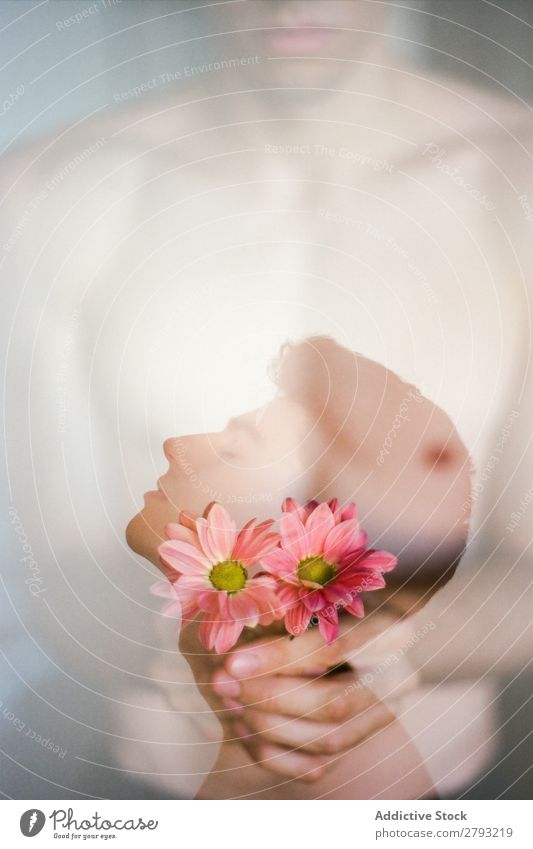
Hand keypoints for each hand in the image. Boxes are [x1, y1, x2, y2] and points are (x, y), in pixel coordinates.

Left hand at [211, 614, 399, 781]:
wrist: (388, 634)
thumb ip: (291, 613)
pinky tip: (246, 731)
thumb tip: (233, 631)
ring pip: (327, 739)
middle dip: (268, 698)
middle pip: (331, 703)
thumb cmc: (345, 603)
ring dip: (269, 727)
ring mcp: (386, 713)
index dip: (280, 658)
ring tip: (230, 703)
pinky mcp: (366, 738)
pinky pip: (322, 762)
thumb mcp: (325, 597)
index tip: (233, 661)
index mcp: (388, 631)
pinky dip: (279, 755)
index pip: (332, 649)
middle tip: (222, 683)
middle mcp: (397, 678)